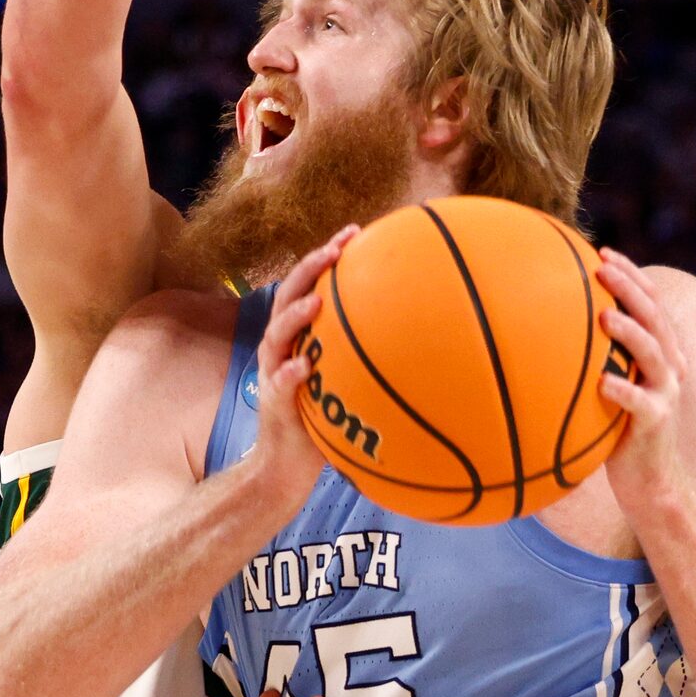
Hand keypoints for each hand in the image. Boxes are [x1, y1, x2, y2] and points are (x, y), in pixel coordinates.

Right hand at [249, 226, 359, 515]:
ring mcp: (273, 374)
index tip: (356, 231)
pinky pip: (280, 386)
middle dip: (309, 269)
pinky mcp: (274, 404)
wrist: (287, 465)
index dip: (327, 255)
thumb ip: (367, 354)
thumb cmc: (325, 420)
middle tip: (335, 250)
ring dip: (295, 317)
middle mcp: (281, 347)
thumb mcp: (347, 379)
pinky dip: (290, 375)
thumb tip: (422, 332)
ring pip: (276, 336)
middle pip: (287, 296)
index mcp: (298, 335)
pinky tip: (304, 368)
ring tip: (315, 303)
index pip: (309, 285)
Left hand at [596, 249, 687, 516]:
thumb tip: (545, 329)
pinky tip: (603, 383)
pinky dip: (622, 391)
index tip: (602, 252)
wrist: (648, 483)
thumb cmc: (618, 432)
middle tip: (602, 267)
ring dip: (630, 332)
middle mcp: (669, 368)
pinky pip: (640, 404)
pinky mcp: (655, 424)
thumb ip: (595, 359)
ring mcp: (665, 395)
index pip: (651, 303)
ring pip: (654, 354)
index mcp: (659, 354)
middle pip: (656, 318)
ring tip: (604, 316)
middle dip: (631, 289)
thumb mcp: (609, 387)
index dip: (632, 275)